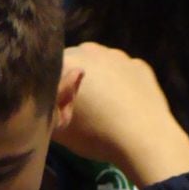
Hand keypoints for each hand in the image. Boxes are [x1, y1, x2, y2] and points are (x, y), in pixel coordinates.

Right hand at [54, 43, 188, 188]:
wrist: (144, 139)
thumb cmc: (95, 133)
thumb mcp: (57, 129)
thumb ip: (45, 108)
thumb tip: (43, 99)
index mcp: (66, 61)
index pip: (47, 65)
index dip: (50, 83)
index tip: (54, 100)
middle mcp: (91, 50)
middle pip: (74, 59)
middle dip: (73, 75)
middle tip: (79, 103)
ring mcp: (119, 55)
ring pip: (100, 62)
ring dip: (98, 76)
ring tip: (102, 103)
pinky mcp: (140, 65)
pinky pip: (123, 70)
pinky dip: (120, 81)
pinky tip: (123, 102)